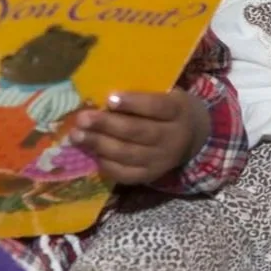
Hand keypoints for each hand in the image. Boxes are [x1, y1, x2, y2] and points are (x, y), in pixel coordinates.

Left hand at [70, 89, 208, 185]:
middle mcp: (172, 138)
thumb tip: (101, 98)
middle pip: (138, 132)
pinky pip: (126, 174)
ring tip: (77, 135)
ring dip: (99, 144)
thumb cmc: (170, 109)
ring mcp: (161, 160)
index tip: (109, 98)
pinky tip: (90, 152)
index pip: (156, 107)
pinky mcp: (151, 176)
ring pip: (128, 154)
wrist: (193, 137)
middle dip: (107, 125)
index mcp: (178, 111)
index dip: (133, 103)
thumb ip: (142, 96)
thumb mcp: (166, 94)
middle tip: (83, 118)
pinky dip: (106, 164)